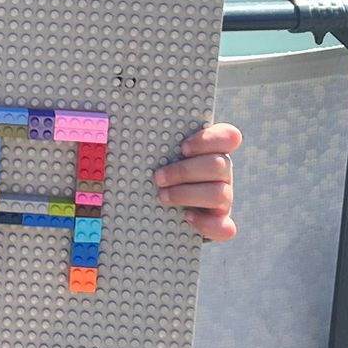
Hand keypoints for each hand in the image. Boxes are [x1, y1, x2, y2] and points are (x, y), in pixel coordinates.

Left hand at [154, 123, 239, 241]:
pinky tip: (187, 217)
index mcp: (212, 149)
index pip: (228, 137)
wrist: (152, 205)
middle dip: (185, 171)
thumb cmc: (152, 169)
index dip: (209, 140)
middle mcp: (222, 172)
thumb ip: (148, 139)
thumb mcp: (152, 152)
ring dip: (188, 194)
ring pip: (221, 193)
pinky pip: (225, 227)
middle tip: (158, 177)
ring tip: (162, 196)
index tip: (183, 148)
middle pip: (219, 165)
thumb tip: (118, 120)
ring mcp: (224, 198)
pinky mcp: (219, 223)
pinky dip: (207, 223)